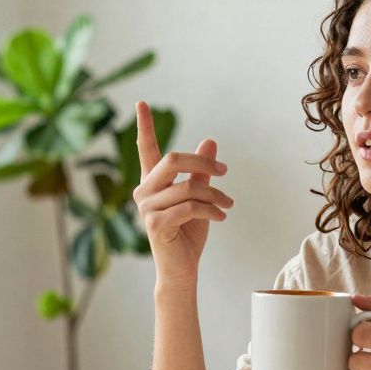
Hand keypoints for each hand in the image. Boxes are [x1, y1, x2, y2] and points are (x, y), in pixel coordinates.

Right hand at [132, 100, 232, 289]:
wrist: (182, 268)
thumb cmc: (188, 232)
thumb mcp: (199, 196)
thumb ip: (201, 171)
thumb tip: (210, 140)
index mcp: (151, 182)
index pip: (146, 149)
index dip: (144, 126)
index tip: (141, 102)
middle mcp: (144, 192)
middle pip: (174, 160)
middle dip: (204, 162)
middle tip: (225, 171)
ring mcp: (147, 208)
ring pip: (188, 186)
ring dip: (215, 194)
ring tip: (229, 204)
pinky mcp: (156, 224)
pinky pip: (190, 206)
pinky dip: (211, 209)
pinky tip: (222, 216)